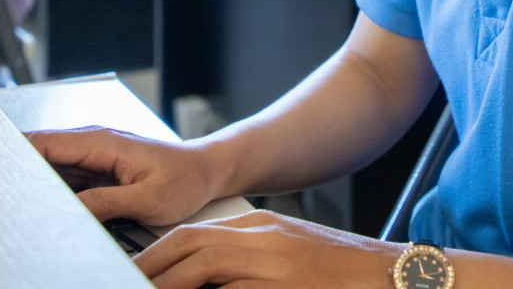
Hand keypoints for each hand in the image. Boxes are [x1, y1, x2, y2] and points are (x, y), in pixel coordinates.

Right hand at [27, 128, 221, 228]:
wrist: (205, 171)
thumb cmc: (185, 180)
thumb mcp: (147, 199)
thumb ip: (106, 203)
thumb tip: (69, 209)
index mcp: (101, 142)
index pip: (43, 142)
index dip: (15, 156)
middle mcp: (92, 142)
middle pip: (39, 153)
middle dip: (20, 173)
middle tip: (10, 201)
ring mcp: (93, 154)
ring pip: (49, 166)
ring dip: (36, 184)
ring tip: (27, 207)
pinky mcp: (96, 168)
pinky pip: (64, 177)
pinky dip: (53, 191)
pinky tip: (50, 207)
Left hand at [135, 210, 400, 287]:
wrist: (392, 276)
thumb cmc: (339, 274)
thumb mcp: (285, 260)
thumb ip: (243, 264)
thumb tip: (201, 279)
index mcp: (259, 229)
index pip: (191, 235)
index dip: (155, 254)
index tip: (130, 270)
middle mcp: (262, 239)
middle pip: (189, 245)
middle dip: (150, 266)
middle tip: (120, 279)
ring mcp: (273, 263)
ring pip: (203, 265)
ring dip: (169, 280)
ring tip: (141, 288)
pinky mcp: (285, 285)